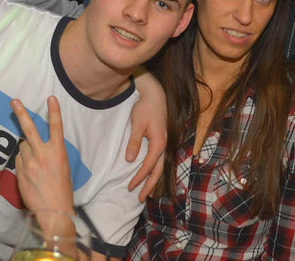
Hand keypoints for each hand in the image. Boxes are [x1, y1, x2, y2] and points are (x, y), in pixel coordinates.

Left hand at [12, 96, 74, 214]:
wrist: (53, 211)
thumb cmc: (62, 191)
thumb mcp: (62, 168)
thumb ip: (50, 154)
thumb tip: (34, 146)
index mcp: (58, 153)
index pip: (56, 127)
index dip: (54, 111)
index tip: (51, 98)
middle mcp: (43, 155)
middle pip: (29, 129)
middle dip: (21, 113)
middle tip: (14, 101)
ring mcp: (30, 163)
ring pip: (22, 147)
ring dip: (26, 151)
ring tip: (34, 165)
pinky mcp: (20, 172)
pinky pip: (18, 161)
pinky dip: (22, 163)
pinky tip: (29, 174)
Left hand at [127, 71, 167, 199]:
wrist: (155, 95)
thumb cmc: (145, 108)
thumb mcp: (137, 124)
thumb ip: (134, 142)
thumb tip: (130, 160)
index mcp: (159, 143)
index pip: (148, 166)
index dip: (139, 178)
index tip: (130, 187)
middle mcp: (164, 146)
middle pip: (157, 171)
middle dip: (149, 185)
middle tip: (139, 198)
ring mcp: (164, 144)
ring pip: (160, 167)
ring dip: (153, 180)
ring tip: (146, 193)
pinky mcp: (161, 141)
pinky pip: (159, 161)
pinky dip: (154, 171)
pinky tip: (150, 175)